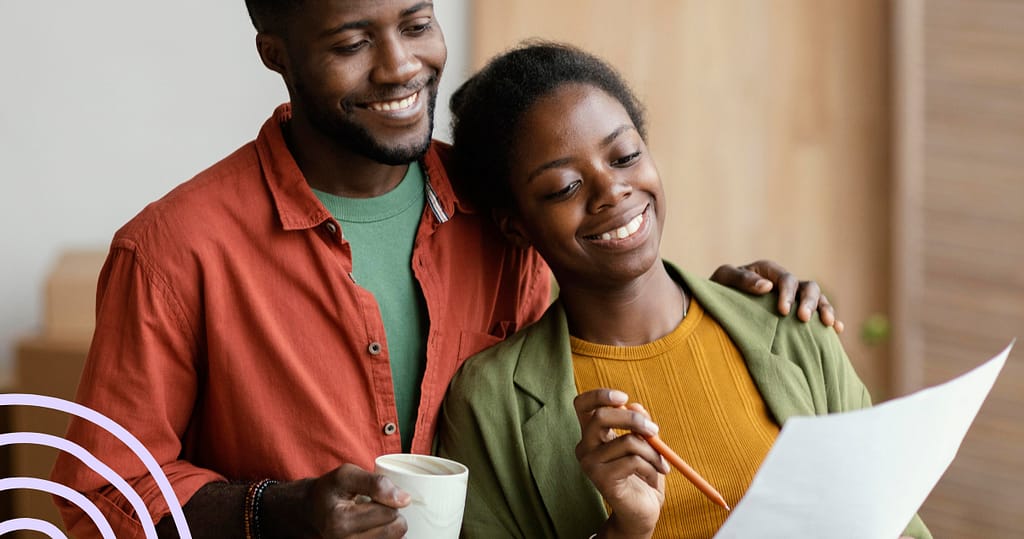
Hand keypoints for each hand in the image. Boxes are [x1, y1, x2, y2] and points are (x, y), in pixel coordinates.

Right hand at [307, 463, 409, 537]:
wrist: (310, 511)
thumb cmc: (329, 491)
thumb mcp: (346, 475)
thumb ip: (376, 483)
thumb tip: (404, 499)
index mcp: (341, 522)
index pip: (388, 513)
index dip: (389, 499)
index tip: (376, 496)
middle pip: (394, 530)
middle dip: (391, 515)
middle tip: (375, 506)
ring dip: (388, 527)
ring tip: (372, 517)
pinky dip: (384, 534)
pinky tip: (374, 527)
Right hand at [574, 389, 667, 538]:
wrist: (642, 510)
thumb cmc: (642, 474)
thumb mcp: (644, 443)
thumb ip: (638, 423)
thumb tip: (635, 405)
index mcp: (592, 435)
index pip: (582, 405)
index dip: (599, 395)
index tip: (623, 397)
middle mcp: (585, 447)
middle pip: (601, 416)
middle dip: (633, 419)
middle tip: (654, 430)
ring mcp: (590, 464)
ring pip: (627, 441)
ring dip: (652, 451)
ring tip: (660, 464)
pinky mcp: (601, 479)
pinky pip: (634, 461)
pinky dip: (651, 467)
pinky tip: (652, 477)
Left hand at [709, 259, 843, 332]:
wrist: (717, 304)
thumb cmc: (719, 289)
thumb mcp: (724, 279)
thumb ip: (742, 279)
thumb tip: (767, 286)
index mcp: (768, 271)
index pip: (786, 279)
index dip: (788, 294)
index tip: (783, 311)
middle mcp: (784, 282)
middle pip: (807, 287)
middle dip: (809, 302)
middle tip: (803, 319)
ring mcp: (793, 297)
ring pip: (818, 299)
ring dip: (825, 309)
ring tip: (829, 325)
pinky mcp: (796, 312)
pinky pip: (818, 314)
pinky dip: (830, 319)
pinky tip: (837, 331)